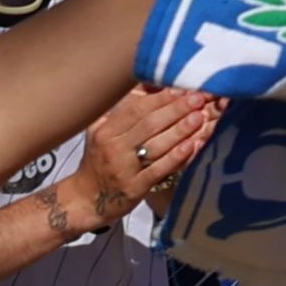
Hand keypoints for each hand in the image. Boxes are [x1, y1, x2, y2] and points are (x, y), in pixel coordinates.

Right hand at [62, 82, 224, 224]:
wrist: (86, 199)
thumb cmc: (99, 161)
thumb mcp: (101, 133)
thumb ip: (121, 113)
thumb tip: (148, 86)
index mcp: (105, 131)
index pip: (136, 109)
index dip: (160, 97)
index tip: (182, 88)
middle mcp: (113, 148)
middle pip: (148, 124)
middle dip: (175, 109)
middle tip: (198, 98)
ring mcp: (124, 169)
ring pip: (155, 145)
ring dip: (179, 130)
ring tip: (199, 117)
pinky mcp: (135, 188)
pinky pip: (158, 170)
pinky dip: (176, 157)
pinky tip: (192, 145)